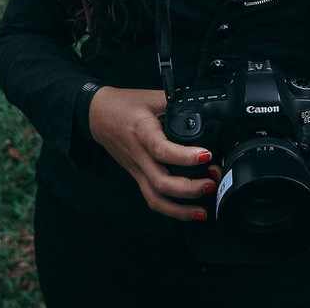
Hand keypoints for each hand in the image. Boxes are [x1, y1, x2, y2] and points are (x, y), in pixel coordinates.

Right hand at [87, 87, 217, 221]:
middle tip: (211, 183)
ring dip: (181, 209)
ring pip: (156, 198)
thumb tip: (203, 106)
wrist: (98, 115)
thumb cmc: (125, 105)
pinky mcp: (137, 177)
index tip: (206, 155)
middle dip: (190, 189)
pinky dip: (172, 210)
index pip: (162, 149)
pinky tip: (189, 212)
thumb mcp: (152, 97)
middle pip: (161, 182)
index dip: (185, 156)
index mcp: (143, 132)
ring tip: (203, 209)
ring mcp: (137, 170)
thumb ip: (177, 102)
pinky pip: (153, 199)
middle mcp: (139, 155)